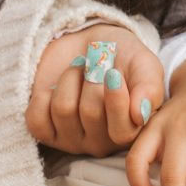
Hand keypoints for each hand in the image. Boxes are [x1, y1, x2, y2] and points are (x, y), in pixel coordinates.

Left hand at [26, 21, 163, 155]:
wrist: (91, 43)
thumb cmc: (122, 57)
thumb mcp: (145, 65)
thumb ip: (149, 88)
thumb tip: (139, 114)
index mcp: (130, 130)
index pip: (121, 131)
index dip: (116, 100)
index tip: (114, 73)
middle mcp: (101, 142)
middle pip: (90, 113)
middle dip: (92, 78)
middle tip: (97, 65)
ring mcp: (71, 140)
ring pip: (63, 109)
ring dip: (70, 78)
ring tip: (79, 70)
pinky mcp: (44, 131)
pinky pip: (36, 119)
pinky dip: (43, 96)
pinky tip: (55, 89)